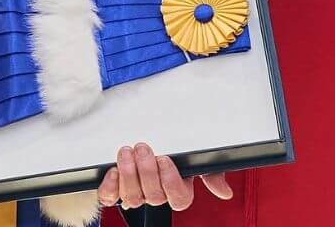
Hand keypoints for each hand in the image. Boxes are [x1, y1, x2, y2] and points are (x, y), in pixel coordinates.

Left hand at [97, 143, 229, 210]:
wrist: (146, 136)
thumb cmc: (174, 149)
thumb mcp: (195, 155)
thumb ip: (210, 172)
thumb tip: (224, 191)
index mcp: (177, 190)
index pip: (178, 199)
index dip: (170, 181)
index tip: (165, 158)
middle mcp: (156, 194)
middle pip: (153, 197)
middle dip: (147, 170)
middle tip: (143, 148)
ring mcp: (135, 193)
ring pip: (132, 197)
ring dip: (129, 173)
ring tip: (127, 152)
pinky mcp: (115, 188)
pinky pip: (110, 197)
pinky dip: (110, 186)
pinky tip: (113, 170)